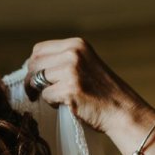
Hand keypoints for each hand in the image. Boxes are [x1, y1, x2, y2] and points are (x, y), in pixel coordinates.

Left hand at [26, 37, 149, 134]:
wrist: (122, 110)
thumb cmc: (102, 91)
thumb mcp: (85, 64)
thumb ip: (62, 60)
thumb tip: (31, 67)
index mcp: (76, 44)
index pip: (39, 49)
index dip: (34, 65)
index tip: (35, 78)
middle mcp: (73, 53)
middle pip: (34, 64)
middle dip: (32, 80)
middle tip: (36, 92)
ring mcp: (71, 71)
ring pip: (37, 80)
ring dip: (43, 92)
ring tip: (59, 98)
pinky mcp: (69, 90)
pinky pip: (46, 96)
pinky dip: (52, 103)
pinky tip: (67, 104)